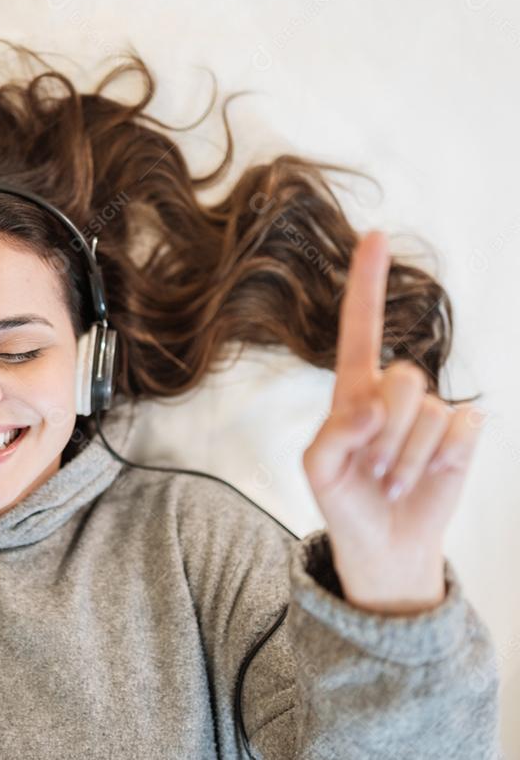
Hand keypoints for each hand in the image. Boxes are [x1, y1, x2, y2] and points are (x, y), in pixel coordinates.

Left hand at [301, 231, 484, 614]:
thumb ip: (333, 434)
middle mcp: (393, 394)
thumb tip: (368, 407)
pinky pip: (461, 429)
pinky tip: (429, 476)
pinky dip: (441, 459)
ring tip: (393, 480)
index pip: (360, 328)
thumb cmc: (345, 501)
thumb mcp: (319, 470)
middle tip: (373, 468)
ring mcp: (430, 413)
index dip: (368, 283)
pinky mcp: (460, 435)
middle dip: (387, 430)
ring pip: (430, 411)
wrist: (384, 544)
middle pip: (402, 377)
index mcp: (352, 391)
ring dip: (408, 456)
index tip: (374, 237)